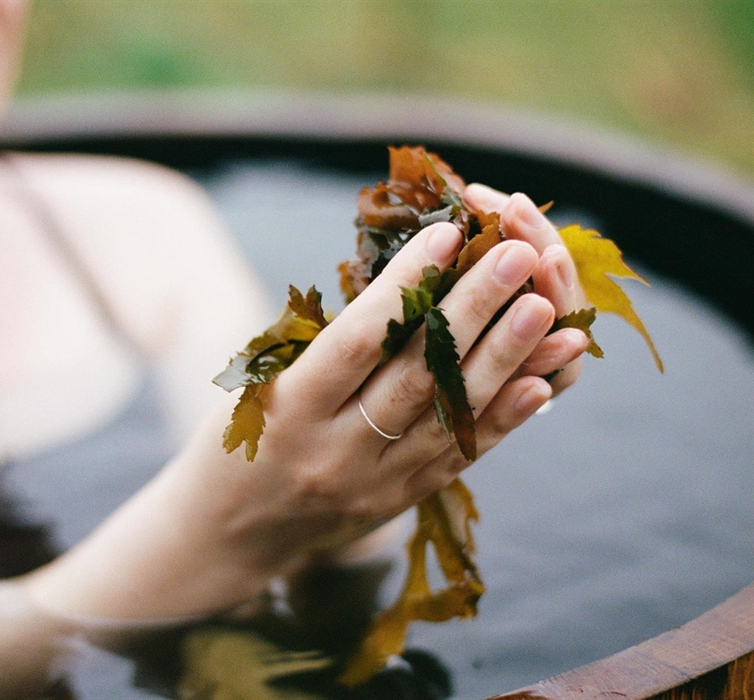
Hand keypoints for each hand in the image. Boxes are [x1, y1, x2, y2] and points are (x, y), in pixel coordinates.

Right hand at [26, 209, 589, 621]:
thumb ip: (332, 345)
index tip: (449, 234)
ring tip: (546, 308)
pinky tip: (543, 382)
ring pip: (450, 415)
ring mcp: (375, 482)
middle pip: (417, 373)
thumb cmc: (236, 441)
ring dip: (504, 359)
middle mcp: (337, 451)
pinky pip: (460, 455)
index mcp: (291, 409)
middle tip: (518, 256)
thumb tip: (413, 285)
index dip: (408, 284)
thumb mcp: (262, 384)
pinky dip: (505, 418)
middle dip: (473, 310)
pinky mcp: (401, 500)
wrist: (228, 533)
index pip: (361, 338)